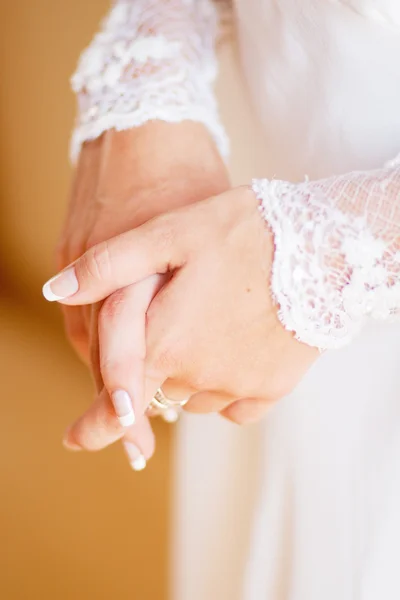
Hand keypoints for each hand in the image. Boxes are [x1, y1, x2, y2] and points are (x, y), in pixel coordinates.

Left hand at [45, 186, 318, 453]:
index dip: (93, 425)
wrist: (325, 246)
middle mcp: (198, 374)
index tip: (76, 440)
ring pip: (195, 395)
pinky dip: (226, 384)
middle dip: (158, 364)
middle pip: (160, 387)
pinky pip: (234, 405)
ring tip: (212, 322)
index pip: (117, 400)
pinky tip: (237, 347)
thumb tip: (55, 290)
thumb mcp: (171, 232)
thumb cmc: (245, 230)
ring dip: (191, 371)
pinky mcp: (273, 387)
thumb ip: (109, 266)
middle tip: (178, 320)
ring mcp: (238, 384)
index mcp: (165, 339)